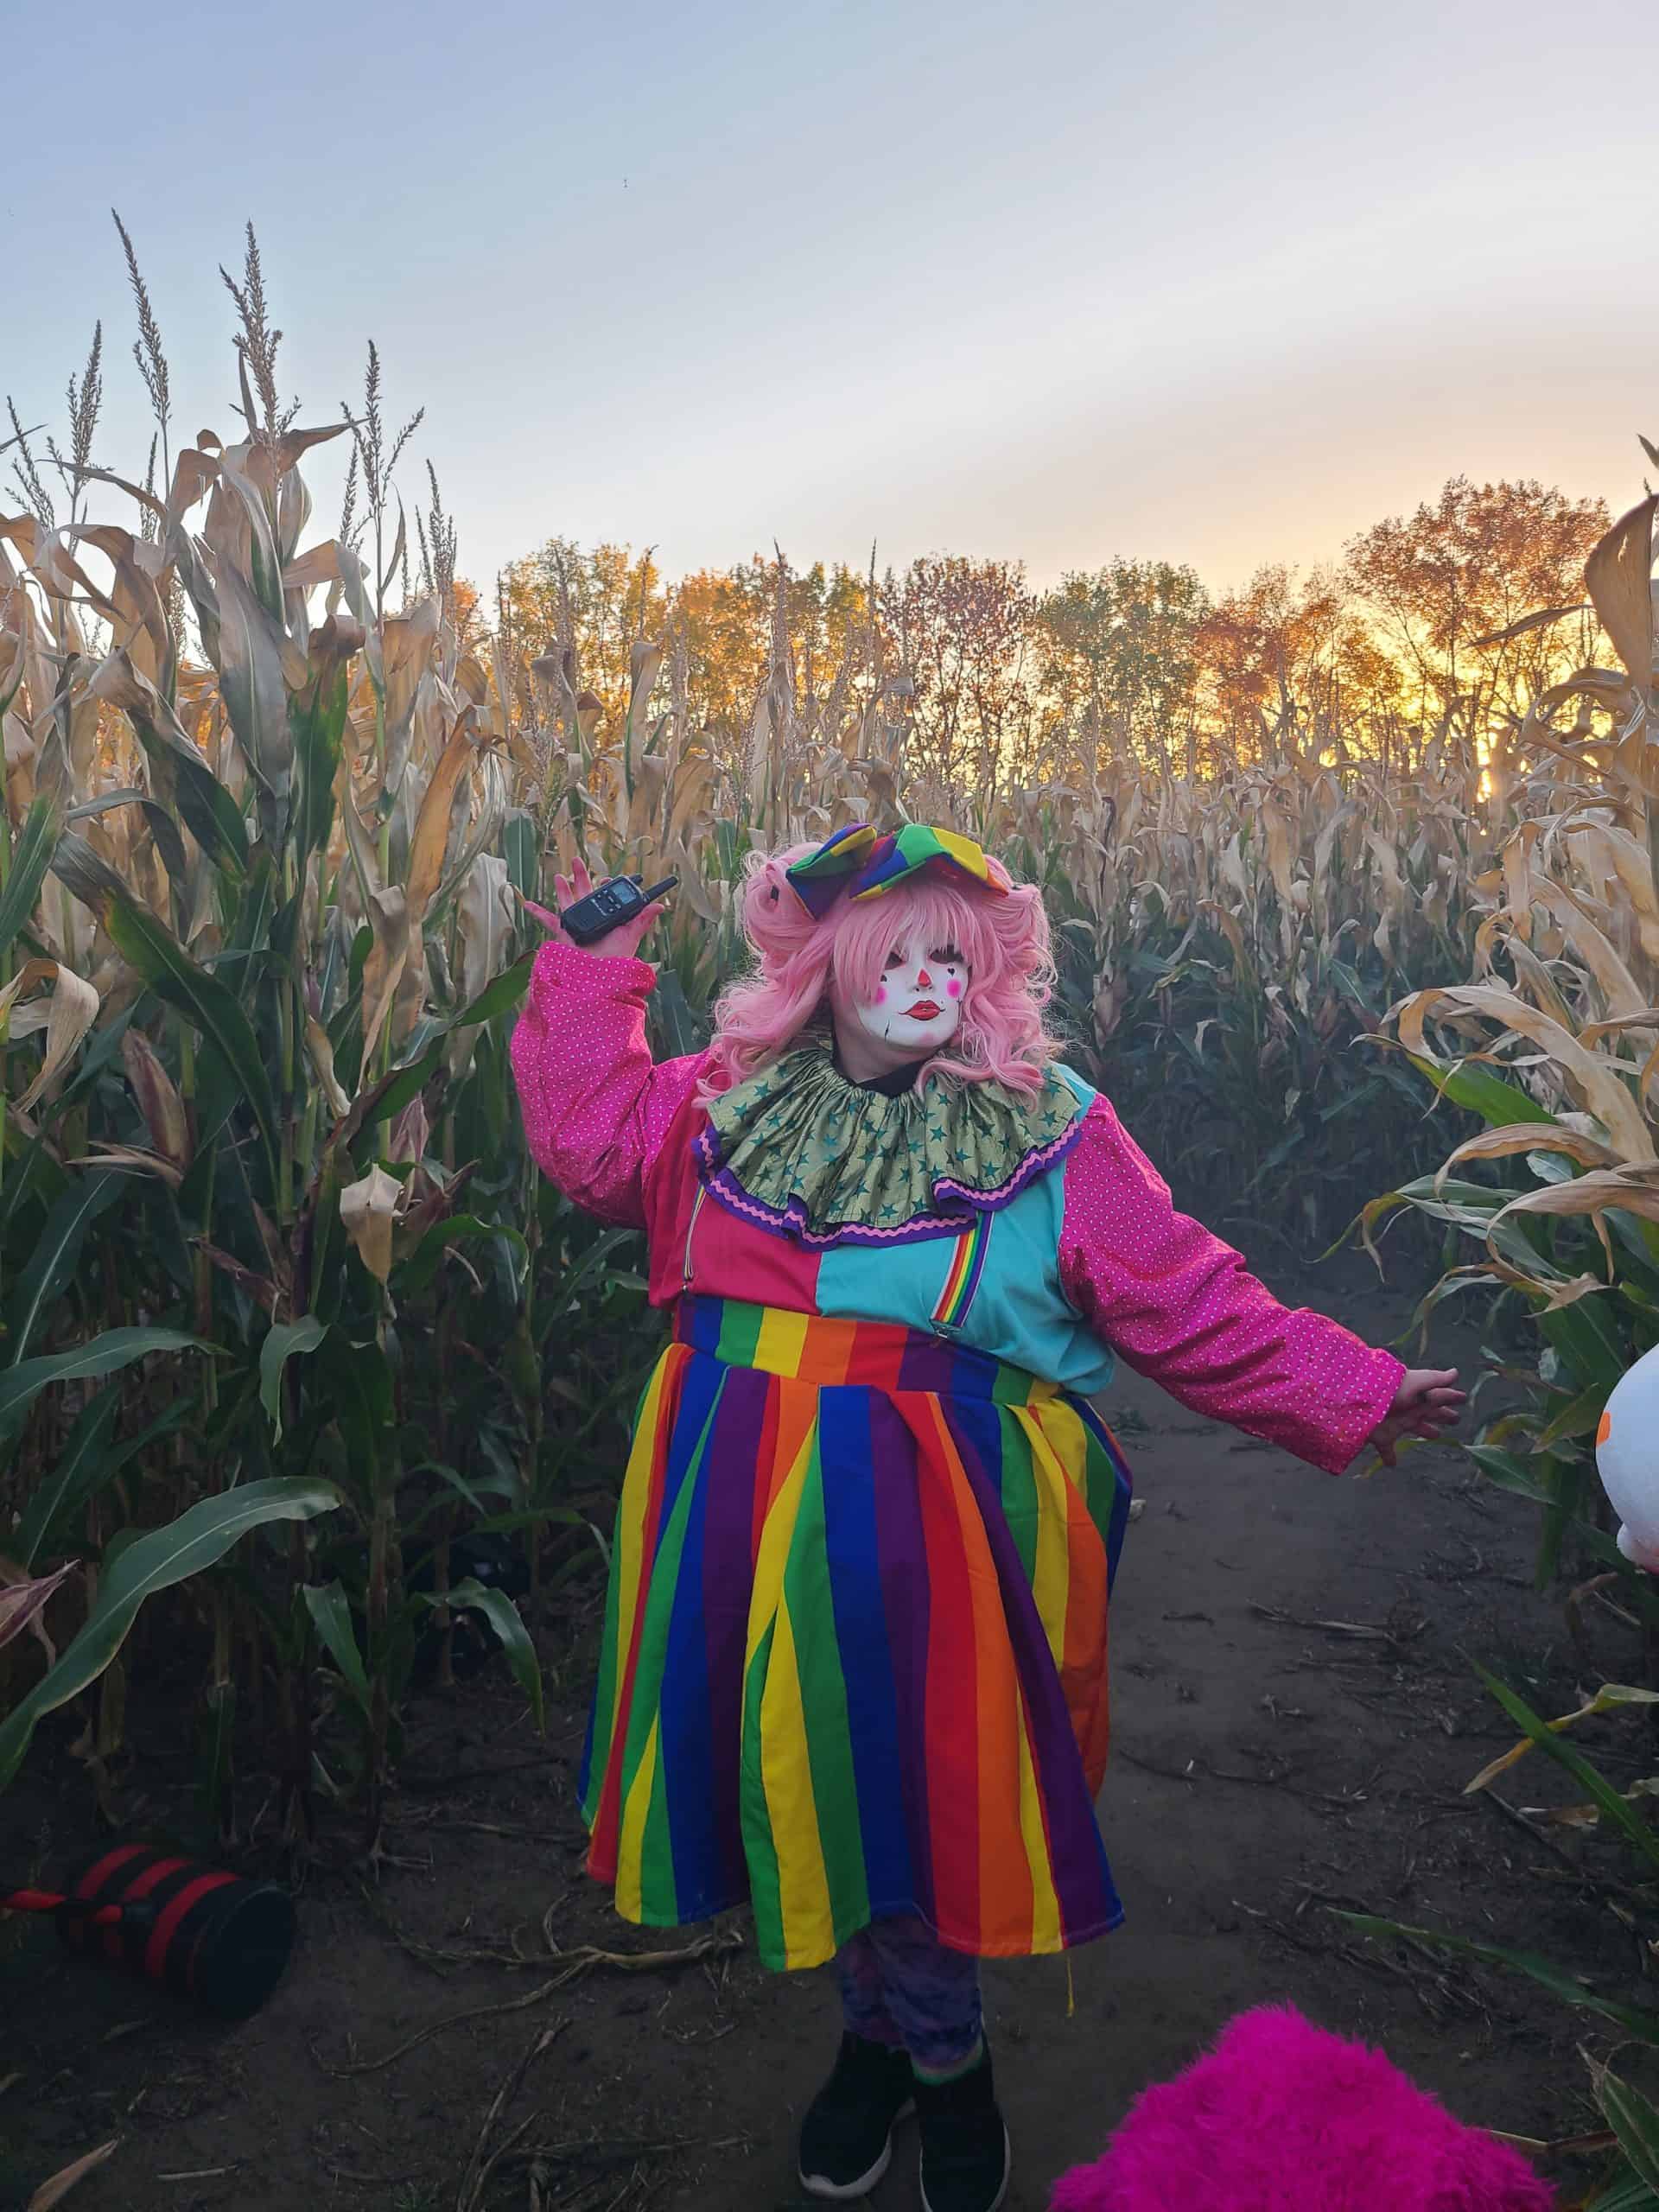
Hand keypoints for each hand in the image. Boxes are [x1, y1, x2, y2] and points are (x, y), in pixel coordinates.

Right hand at [520, 858, 665, 961]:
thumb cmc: (616, 959)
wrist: (598, 977)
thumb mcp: (631, 935)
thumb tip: (660, 905)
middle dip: (581, 875)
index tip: (608, 878)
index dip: (607, 885)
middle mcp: (591, 918)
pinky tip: (528, 904)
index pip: (606, 897)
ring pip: (567, 900)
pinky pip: (549, 920)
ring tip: (559, 875)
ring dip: (563, 887)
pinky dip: (538, 912)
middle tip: (578, 860)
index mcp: (607, 917)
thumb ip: (643, 919)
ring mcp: (577, 923)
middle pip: (585, 892)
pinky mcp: (564, 931)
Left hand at [1370, 1368, 1464, 1466]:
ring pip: (1415, 1428)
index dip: (1452, 1399)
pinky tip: (1392, 1464)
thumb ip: (1436, 1380)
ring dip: (1426, 1431)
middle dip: (1443, 1416)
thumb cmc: (1393, 1389)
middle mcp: (1410, 1410)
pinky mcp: (1382, 1436)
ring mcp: (1396, 1423)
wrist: (1361, 1400)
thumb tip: (1456, 1373)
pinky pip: (1387, 1449)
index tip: (1464, 1398)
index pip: (1441, 1398)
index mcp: (1420, 1398)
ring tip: (1436, 1434)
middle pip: (1431, 1413)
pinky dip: (1389, 1457)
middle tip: (1455, 1419)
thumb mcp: (1418, 1382)